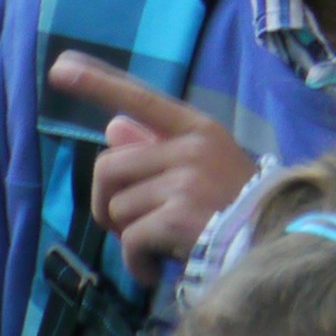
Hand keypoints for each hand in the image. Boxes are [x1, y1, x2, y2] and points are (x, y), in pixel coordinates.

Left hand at [54, 51, 258, 286]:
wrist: (276, 249)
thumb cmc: (238, 211)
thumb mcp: (204, 170)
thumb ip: (157, 149)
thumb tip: (112, 126)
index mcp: (197, 129)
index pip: (140, 98)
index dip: (96, 82)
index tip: (59, 67)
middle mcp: (190, 147)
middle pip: (109, 167)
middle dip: (107, 203)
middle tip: (127, 227)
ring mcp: (185, 180)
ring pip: (117, 208)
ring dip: (128, 237)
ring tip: (159, 247)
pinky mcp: (177, 216)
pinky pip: (129, 240)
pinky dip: (135, 263)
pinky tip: (155, 269)